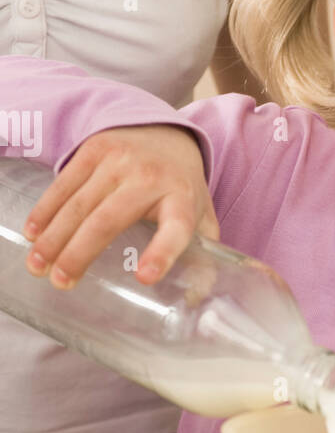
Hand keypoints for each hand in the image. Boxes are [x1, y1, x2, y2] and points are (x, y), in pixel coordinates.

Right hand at [23, 125, 218, 289]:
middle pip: (109, 220)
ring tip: (38, 266)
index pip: (175, 228)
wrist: (167, 133)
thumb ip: (203, 259)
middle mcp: (150, 178)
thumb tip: (193, 300)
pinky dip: (45, 211)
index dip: (161, 253)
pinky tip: (34, 234)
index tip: (144, 277)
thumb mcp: (202, 218)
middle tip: (61, 282)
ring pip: (80, 204)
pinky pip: (64, 183)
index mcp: (182, 200)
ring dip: (54, 237)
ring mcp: (120, 160)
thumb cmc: (181, 188)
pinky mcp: (95, 149)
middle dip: (80, 253)